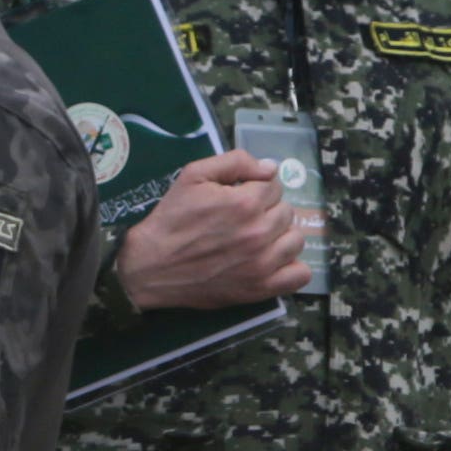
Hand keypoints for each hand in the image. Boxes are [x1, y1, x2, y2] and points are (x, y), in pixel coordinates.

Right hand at [119, 152, 310, 309]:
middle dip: (268, 210)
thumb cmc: (171, 219)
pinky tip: (273, 262)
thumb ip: (235, 162)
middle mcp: (259, 233)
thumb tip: (271, 168)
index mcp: (245, 203)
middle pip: (287, 211)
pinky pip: (300, 275)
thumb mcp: (193, 175)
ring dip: (281, 236)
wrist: (151, 266)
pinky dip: (292, 267)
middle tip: (244, 219)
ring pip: (296, 240)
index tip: (240, 197)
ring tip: (259, 240)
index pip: (275, 185)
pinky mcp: (260, 288)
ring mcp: (262, 263)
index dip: (257, 188)